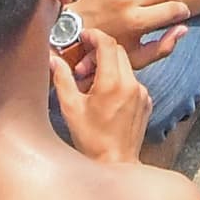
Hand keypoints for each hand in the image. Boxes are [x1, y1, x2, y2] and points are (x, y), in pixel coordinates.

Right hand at [50, 23, 152, 163]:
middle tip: (80, 69)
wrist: (115, 163)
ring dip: (107, 68)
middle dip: (97, 53)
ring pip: (125, 66)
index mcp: (112, 84)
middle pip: (117, 52)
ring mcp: (142, 93)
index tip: (84, 37)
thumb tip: (52, 59)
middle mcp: (131, 85)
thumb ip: (62, 79)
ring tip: (89, 86)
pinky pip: (132, 81)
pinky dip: (118, 81)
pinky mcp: (146, 102)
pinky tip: (104, 97)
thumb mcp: (70, 108)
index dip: (94, 36)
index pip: (108, 44)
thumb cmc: (92, 140)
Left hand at [72, 0, 189, 60]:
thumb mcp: (136, 58)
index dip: (182, 10)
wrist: (75, 31)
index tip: (183, 13)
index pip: (171, 9)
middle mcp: (126, 0)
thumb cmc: (109, 46)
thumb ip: (164, 48)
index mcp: (135, 21)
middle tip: (177, 1)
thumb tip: (184, 28)